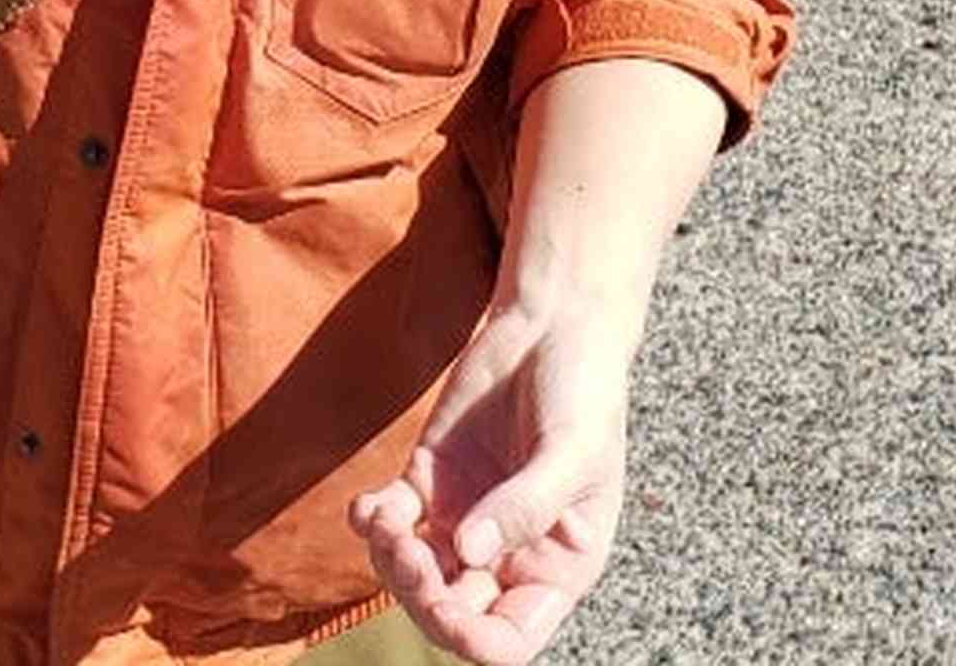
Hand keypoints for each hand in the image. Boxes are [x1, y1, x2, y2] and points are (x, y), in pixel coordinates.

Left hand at [351, 296, 630, 665]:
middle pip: (450, 615)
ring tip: (388, 516)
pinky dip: (370, 522)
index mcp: (558, 566)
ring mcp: (464, 523)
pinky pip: (387, 527)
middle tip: (408, 548)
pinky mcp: (430, 486)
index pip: (509, 640)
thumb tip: (468, 553)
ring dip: (389, 559)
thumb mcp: (573, 450)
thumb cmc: (585, 389)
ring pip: (412, 577)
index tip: (445, 606)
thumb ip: (525, 507)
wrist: (553, 322)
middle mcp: (507, 556)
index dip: (473, 640)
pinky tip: (371, 503)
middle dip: (420, 595)